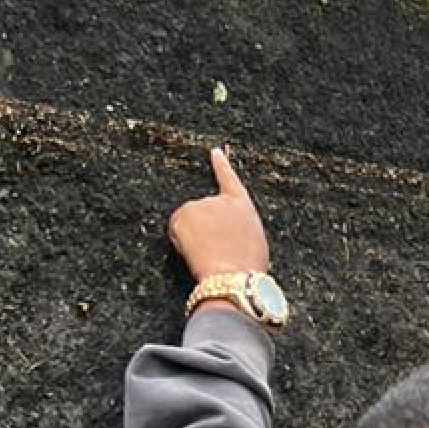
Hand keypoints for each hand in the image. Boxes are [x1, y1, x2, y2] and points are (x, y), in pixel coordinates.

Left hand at [168, 146, 268, 283]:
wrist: (234, 276)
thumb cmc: (247, 268)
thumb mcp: (252, 242)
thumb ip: (236, 228)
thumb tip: (222, 233)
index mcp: (242, 206)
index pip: (230, 179)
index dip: (221, 165)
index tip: (214, 152)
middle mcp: (220, 200)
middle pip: (203, 212)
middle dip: (203, 229)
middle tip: (214, 253)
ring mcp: (200, 205)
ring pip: (188, 222)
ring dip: (192, 237)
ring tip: (209, 256)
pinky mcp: (184, 214)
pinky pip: (176, 230)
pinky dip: (180, 242)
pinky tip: (195, 253)